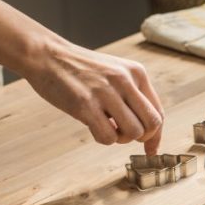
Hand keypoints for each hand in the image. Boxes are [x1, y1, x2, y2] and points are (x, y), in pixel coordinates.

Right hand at [22, 39, 163, 152]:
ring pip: (133, 132)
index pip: (158, 112)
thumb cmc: (81, 70)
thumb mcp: (115, 73)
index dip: (155, 136)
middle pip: (151, 124)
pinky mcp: (85, 104)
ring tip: (106, 127)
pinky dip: (103, 138)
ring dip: (120, 139)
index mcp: (136, 72)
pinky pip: (108, 137)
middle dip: (141, 138)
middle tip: (123, 134)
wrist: (47, 55)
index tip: (150, 149)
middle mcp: (125, 80)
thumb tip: (148, 134)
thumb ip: (132, 96)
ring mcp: (105, 92)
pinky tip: (93, 126)